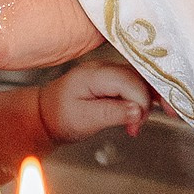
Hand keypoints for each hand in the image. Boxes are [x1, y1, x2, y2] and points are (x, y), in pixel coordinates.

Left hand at [39, 61, 154, 143]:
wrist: (45, 115)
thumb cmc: (60, 117)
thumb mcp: (84, 120)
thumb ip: (112, 113)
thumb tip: (138, 111)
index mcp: (94, 74)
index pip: (130, 82)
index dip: (141, 102)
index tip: (136, 124)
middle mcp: (104, 67)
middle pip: (140, 77)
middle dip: (148, 102)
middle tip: (141, 125)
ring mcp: (109, 71)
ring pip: (140, 79)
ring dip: (147, 101)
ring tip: (139, 123)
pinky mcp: (112, 79)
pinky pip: (134, 83)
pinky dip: (141, 98)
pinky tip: (140, 113)